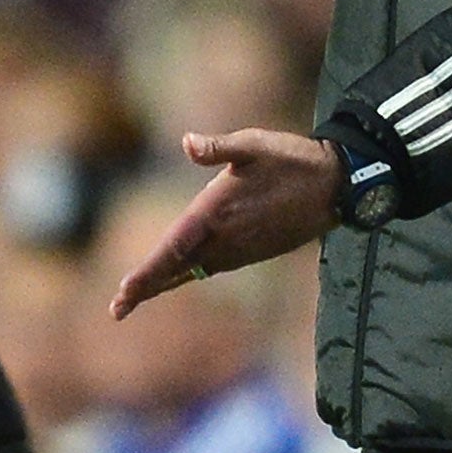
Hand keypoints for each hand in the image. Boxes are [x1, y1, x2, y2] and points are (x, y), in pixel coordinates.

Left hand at [110, 128, 340, 319]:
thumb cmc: (291, 160)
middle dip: (146, 288)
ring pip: (193, 270)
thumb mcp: (253, 144)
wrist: (335, 186)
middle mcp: (224, 237)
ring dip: (165, 282)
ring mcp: (239, 249)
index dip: (147, 272)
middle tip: (116, 310)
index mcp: (216, 212)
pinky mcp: (251, 251)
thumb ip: (218, 147)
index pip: (173, 248)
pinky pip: (211, 267)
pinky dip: (188, 273)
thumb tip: (187, 142)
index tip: (124, 292)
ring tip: (138, 294)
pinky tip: (179, 274)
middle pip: (177, 268)